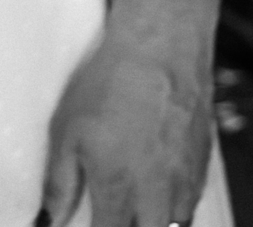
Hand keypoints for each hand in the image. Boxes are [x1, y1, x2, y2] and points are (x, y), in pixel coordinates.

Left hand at [37, 27, 211, 226]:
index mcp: (119, 192)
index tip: (88, 221)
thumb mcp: (68, 129)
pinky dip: (176, 204)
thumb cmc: (113, 81)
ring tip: (137, 203)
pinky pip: (192, 202)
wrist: (161, 45)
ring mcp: (185, 181)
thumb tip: (49, 219)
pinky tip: (160, 186)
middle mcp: (157, 195)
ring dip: (155, 220)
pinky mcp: (203, 164)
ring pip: (174, 225)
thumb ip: (59, 183)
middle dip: (129, 226)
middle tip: (114, 212)